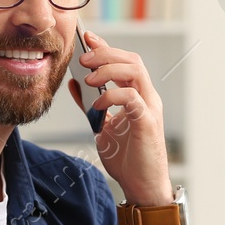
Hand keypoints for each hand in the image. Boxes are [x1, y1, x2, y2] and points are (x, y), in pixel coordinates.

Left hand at [65, 30, 171, 205]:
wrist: (141, 186)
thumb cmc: (127, 159)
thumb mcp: (102, 127)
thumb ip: (91, 105)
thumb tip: (74, 84)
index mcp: (138, 96)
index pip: (125, 62)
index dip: (107, 47)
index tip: (87, 38)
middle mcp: (147, 98)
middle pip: (132, 60)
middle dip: (106, 54)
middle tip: (83, 58)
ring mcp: (149, 108)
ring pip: (135, 72)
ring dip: (108, 69)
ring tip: (88, 77)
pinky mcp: (147, 122)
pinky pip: (132, 97)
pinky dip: (112, 96)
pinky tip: (97, 105)